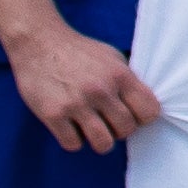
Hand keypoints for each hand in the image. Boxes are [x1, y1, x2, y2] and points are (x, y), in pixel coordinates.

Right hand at [10, 26, 160, 151]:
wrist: (38, 43)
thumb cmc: (78, 52)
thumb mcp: (112, 58)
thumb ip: (128, 81)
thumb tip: (144, 106)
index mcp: (120, 75)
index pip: (149, 111)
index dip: (143, 118)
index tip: (132, 116)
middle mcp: (101, 90)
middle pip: (126, 130)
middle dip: (119, 130)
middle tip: (108, 122)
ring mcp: (76, 104)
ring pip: (103, 144)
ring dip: (100, 141)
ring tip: (92, 130)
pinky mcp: (53, 114)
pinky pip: (73, 144)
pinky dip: (73, 140)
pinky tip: (70, 127)